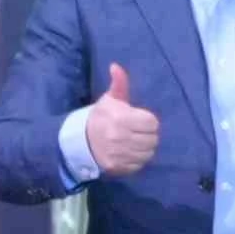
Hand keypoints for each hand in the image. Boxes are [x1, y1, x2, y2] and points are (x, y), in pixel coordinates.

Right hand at [87, 62, 160, 177]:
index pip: (152, 123)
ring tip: (135, 142)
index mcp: (121, 118)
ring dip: (145, 148)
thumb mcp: (110, 99)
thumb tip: (116, 66)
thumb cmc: (101, 116)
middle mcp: (121, 137)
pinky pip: (140, 164)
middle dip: (148, 135)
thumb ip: (118, 84)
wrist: (81, 139)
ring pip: (148, 153)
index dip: (148, 121)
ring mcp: (120, 154)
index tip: (140, 120)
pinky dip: (137, 159)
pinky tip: (129, 152)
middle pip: (153, 139)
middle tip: (138, 132)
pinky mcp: (118, 167)